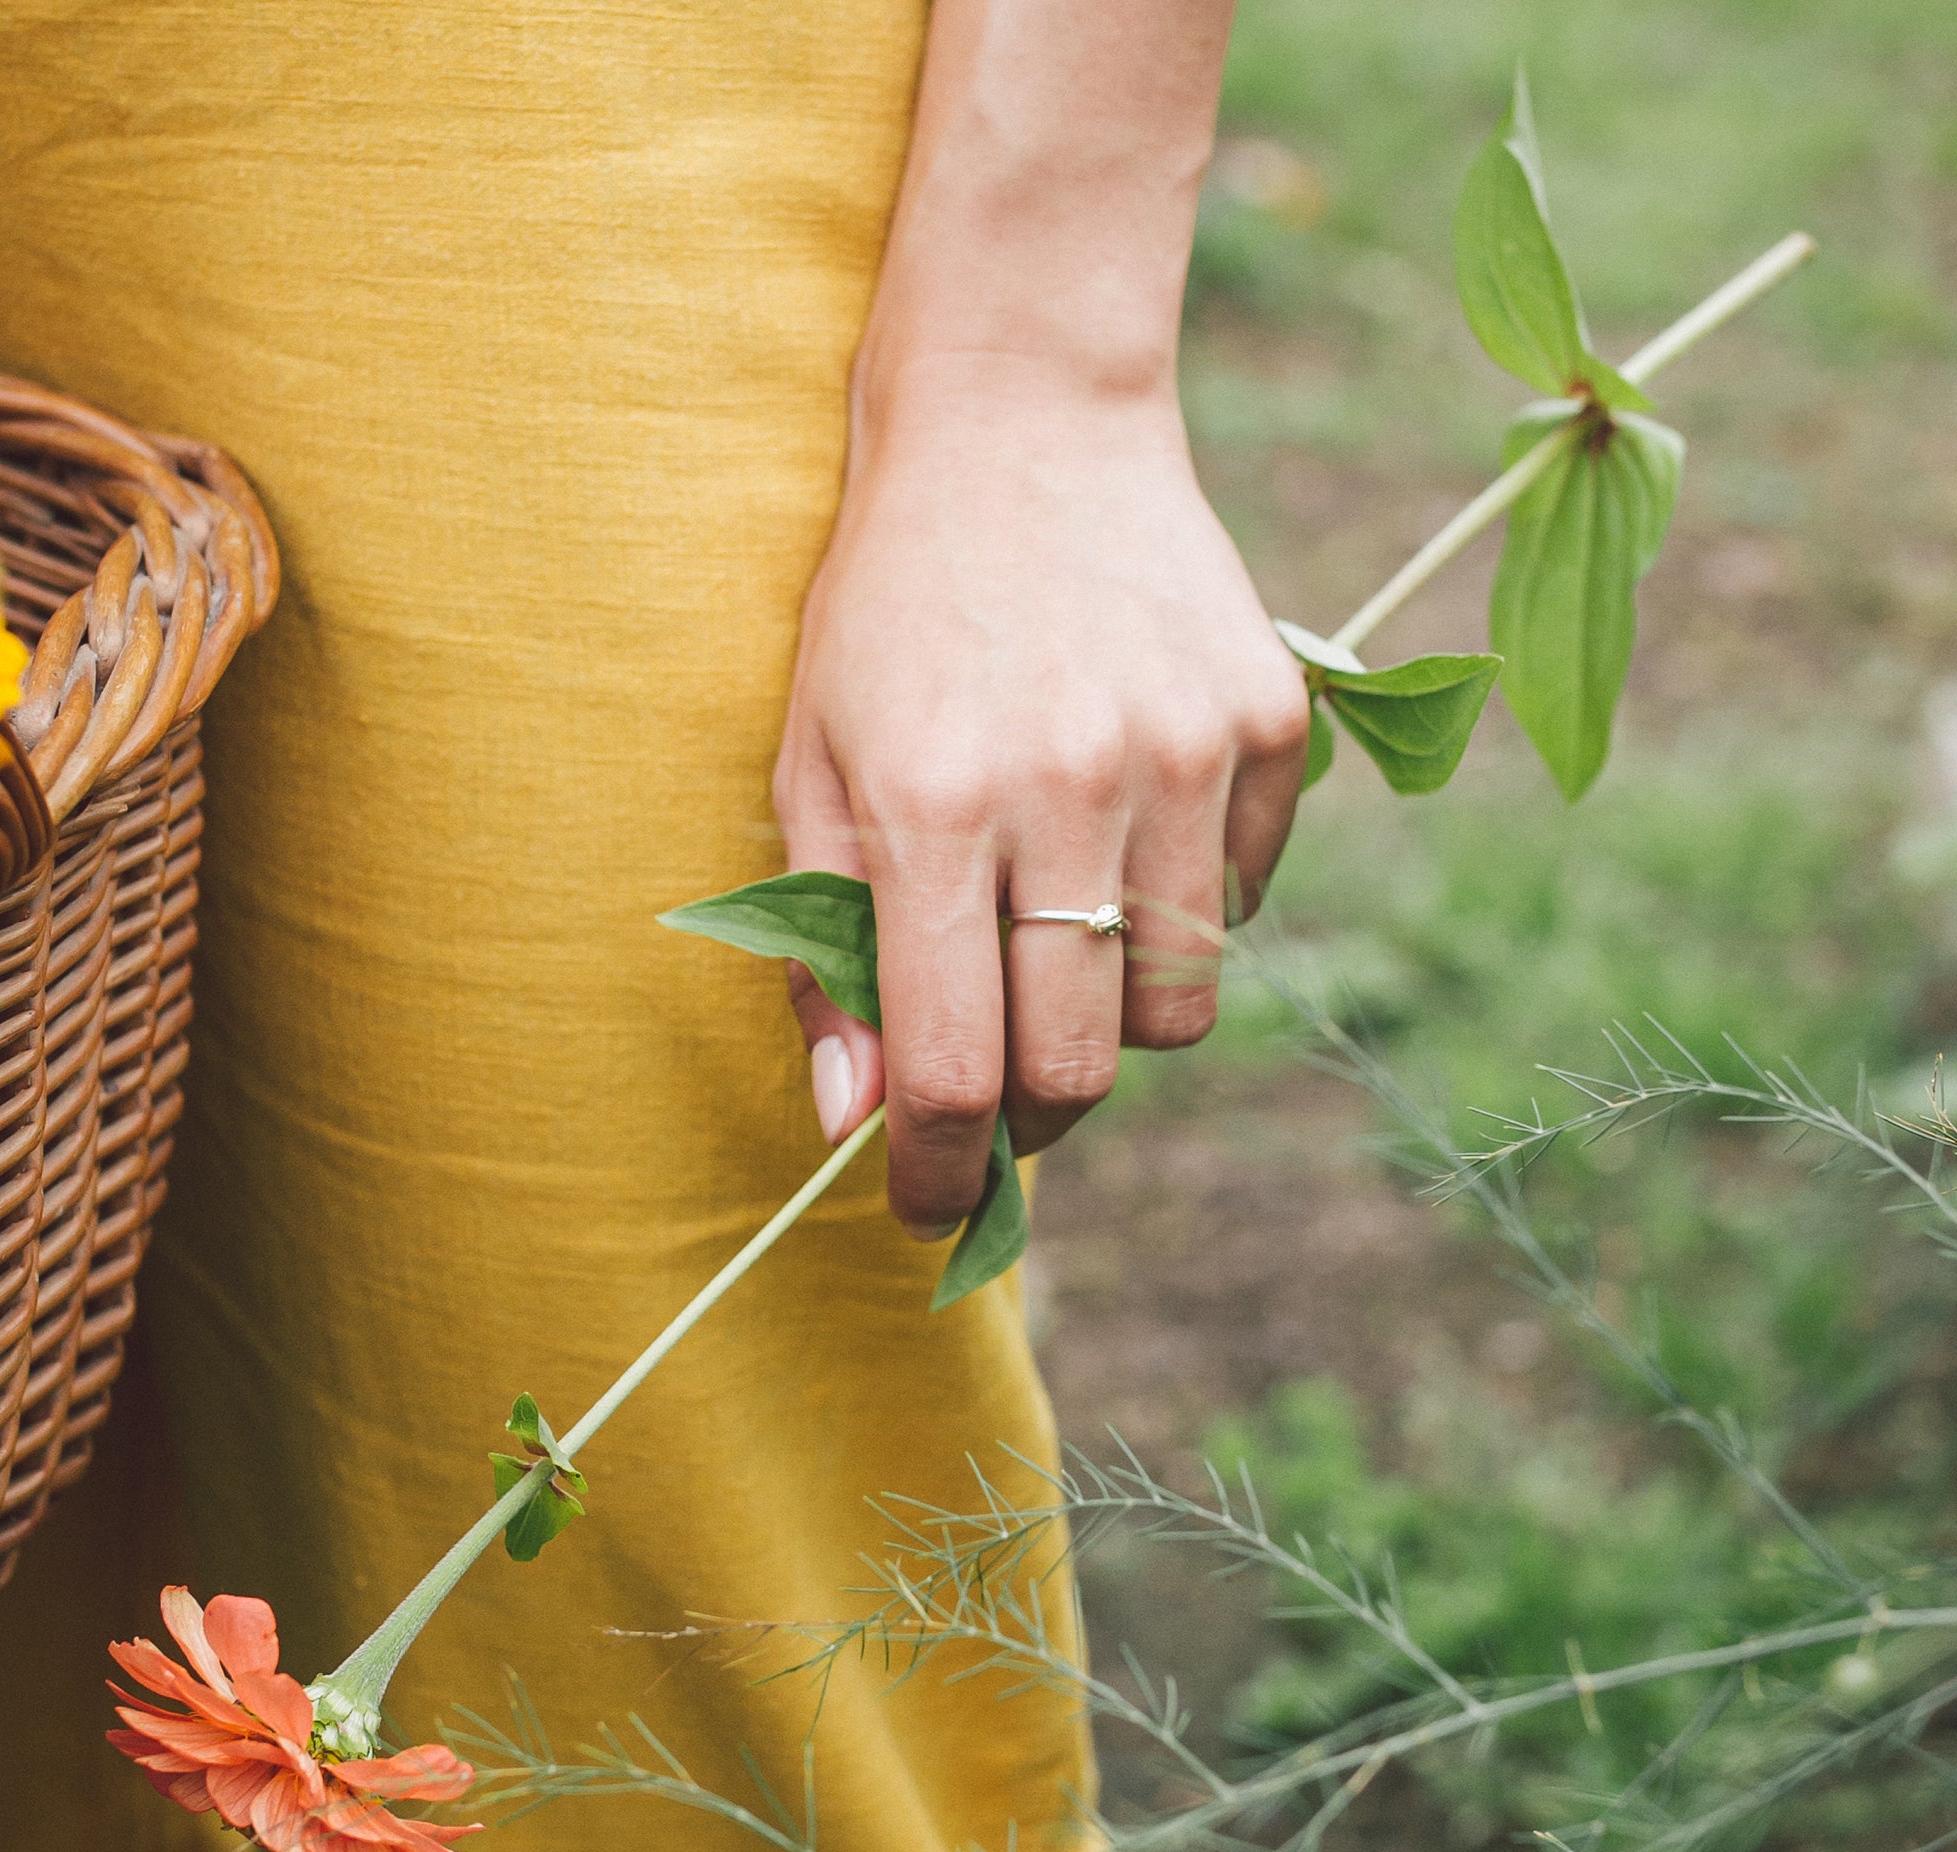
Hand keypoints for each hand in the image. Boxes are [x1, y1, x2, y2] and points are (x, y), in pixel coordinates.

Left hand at [772, 355, 1309, 1236]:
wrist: (1022, 419)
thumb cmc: (891, 606)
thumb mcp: (810, 760)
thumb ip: (827, 948)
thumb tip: (851, 1116)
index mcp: (936, 807)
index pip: (952, 1066)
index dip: (935, 1168)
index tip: (924, 1202)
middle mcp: (1073, 789)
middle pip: (1084, 1066)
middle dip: (1031, 1119)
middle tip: (997, 1090)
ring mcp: (1187, 756)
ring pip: (1177, 1006)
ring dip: (1111, 1018)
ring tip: (1061, 943)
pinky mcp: (1270, 724)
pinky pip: (1241, 905)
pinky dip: (1182, 914)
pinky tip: (1125, 834)